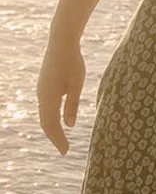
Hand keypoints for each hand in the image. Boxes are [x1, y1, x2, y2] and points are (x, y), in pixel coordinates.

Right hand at [38, 32, 84, 154]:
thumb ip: (72, 105)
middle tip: (65, 150)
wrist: (61, 42)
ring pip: (44, 115)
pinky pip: (46, 107)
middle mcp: (41, 95)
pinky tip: (58, 123)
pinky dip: (51, 118)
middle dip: (55, 137)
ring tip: (61, 140)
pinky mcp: (43, 86)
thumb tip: (69, 125)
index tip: (66, 151)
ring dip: (52, 128)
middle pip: (45, 122)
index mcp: (49, 97)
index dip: (58, 139)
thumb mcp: (76, 84)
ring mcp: (41, 91)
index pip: (51, 124)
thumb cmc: (72, 62)